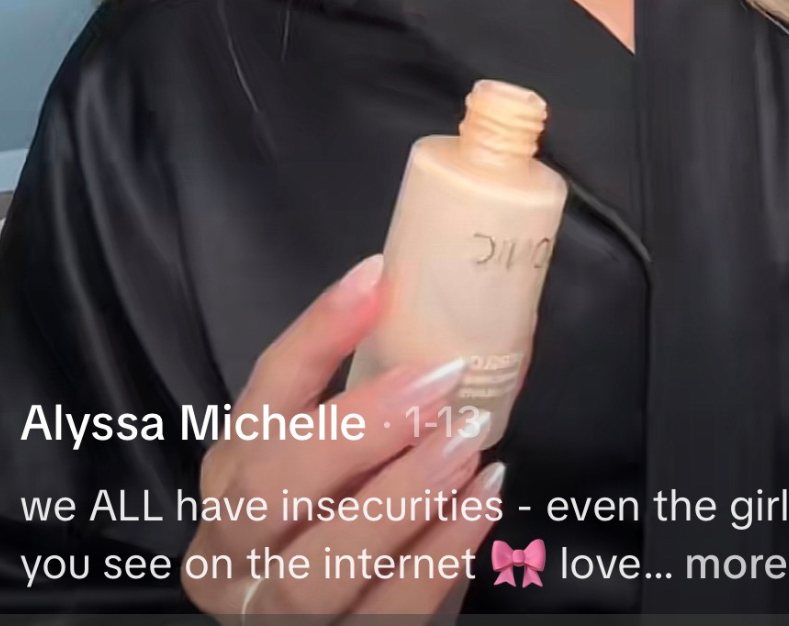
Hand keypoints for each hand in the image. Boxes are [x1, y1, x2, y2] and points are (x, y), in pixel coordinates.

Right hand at [180, 260, 504, 620]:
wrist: (335, 623)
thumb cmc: (344, 518)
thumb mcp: (340, 459)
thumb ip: (375, 405)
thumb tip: (454, 332)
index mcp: (229, 472)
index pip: (264, 393)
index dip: (317, 333)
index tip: (378, 278)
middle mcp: (229, 546)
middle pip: (271, 486)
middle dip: (358, 429)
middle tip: (438, 382)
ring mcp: (265, 613)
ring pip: (318, 567)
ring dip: (401, 497)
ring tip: (466, 444)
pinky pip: (380, 614)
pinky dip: (436, 557)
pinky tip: (479, 506)